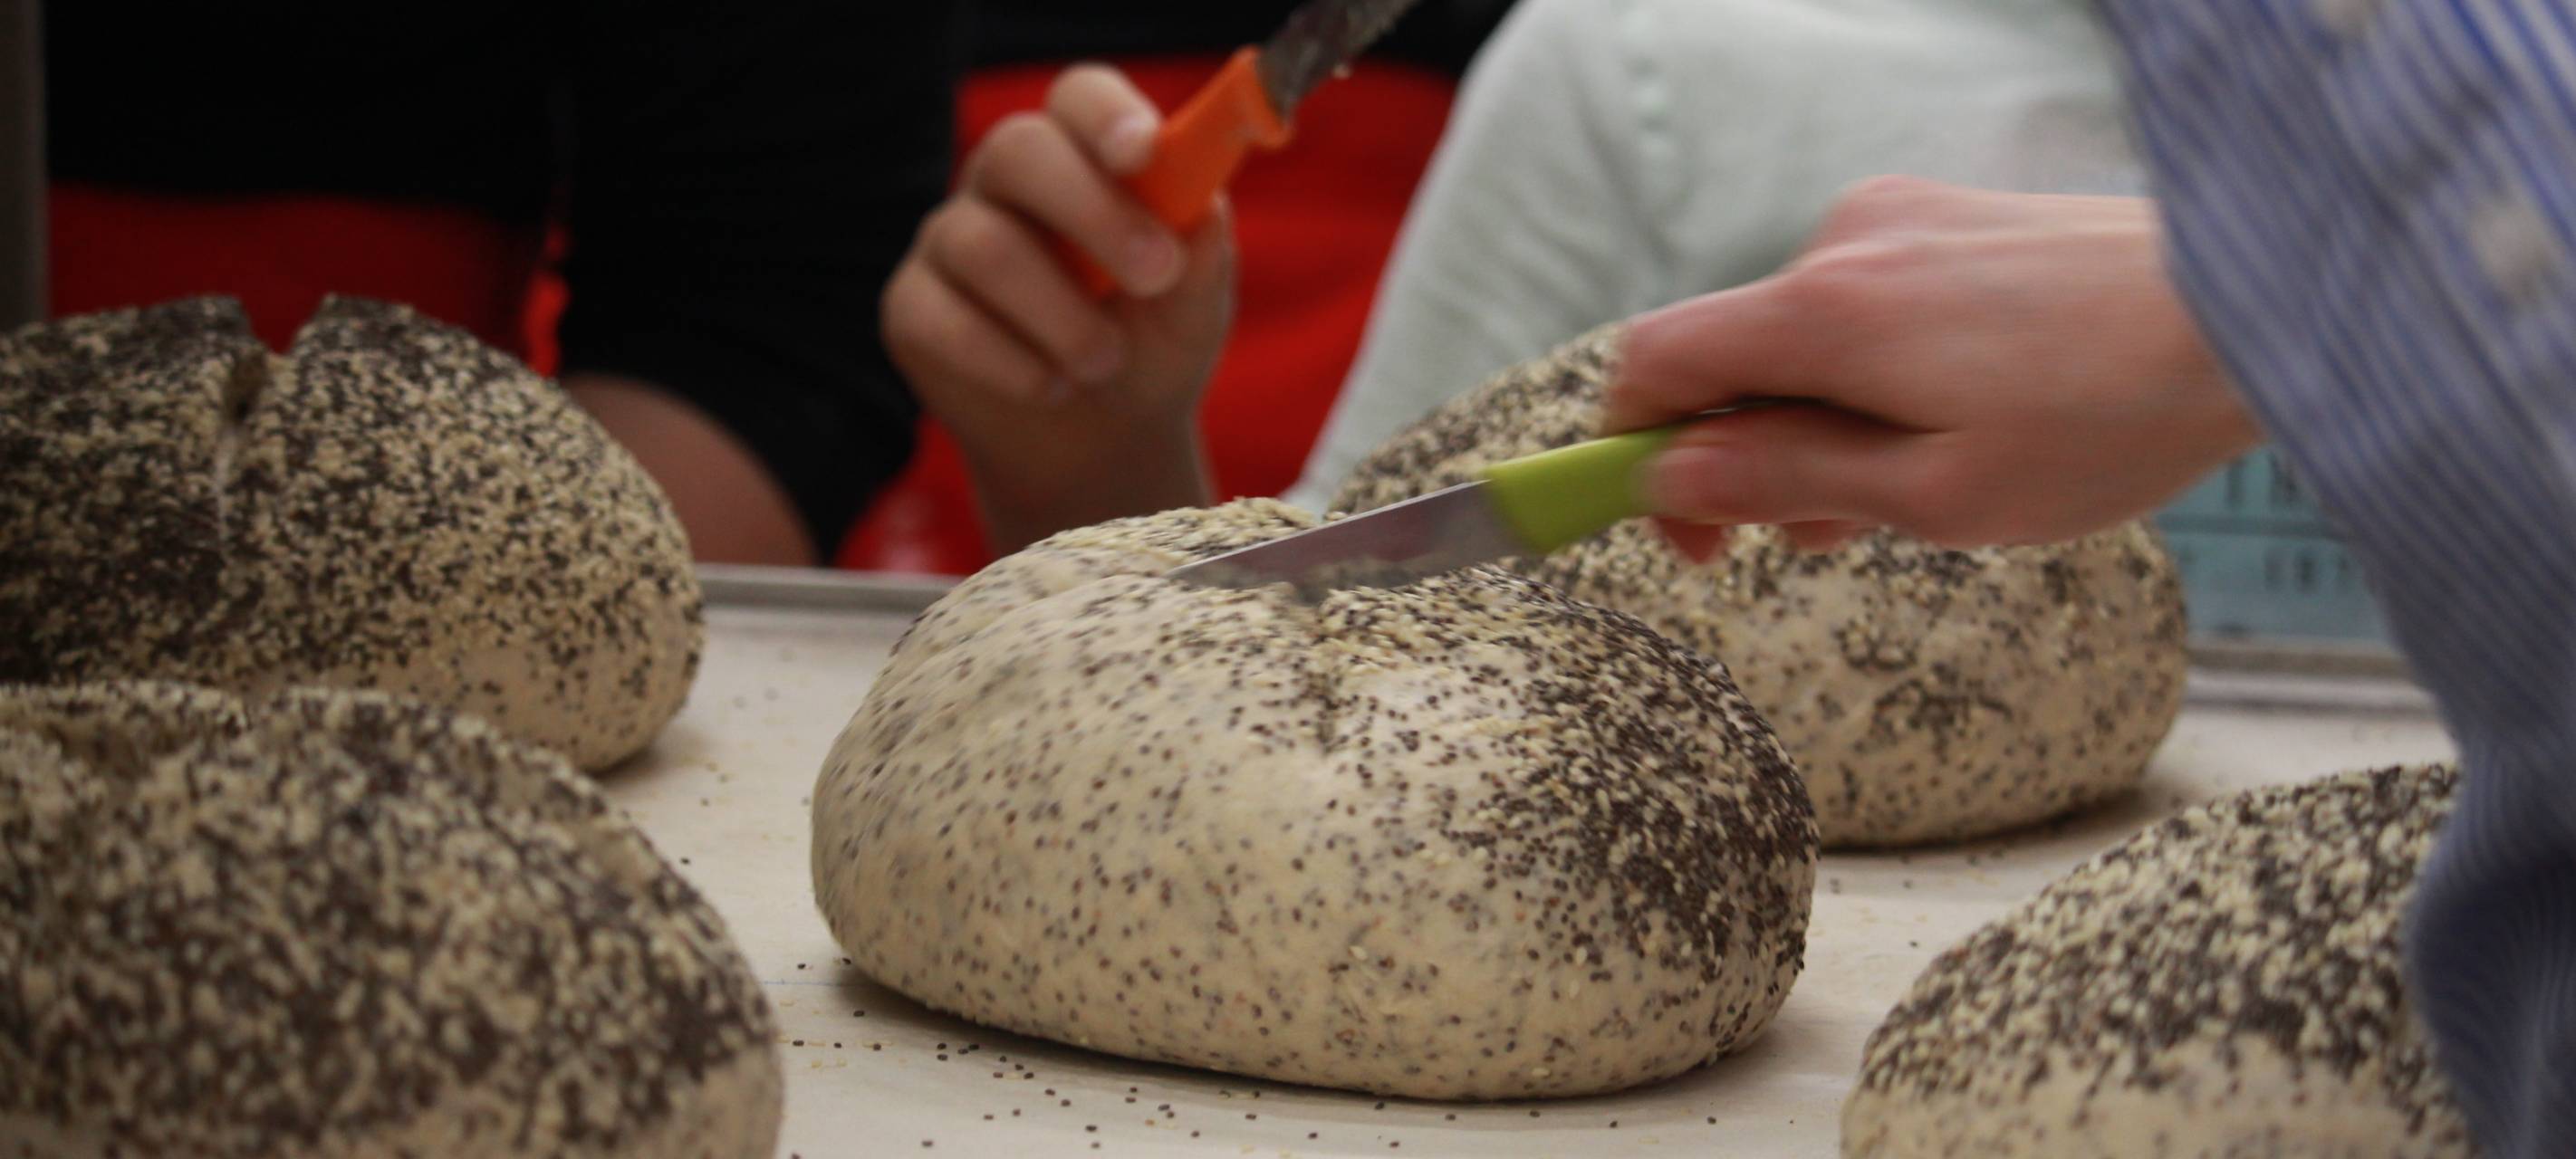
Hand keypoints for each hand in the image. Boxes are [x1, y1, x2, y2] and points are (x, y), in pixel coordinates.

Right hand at [882, 64, 1233, 552]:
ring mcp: (949, 240)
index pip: (1079, 97)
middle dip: (1092, 211)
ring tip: (1106, 363)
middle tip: (1154, 273)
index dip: (1106, 115)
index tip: (1144, 154)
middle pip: (1018, 150)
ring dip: (1063, 318)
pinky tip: (1053, 389)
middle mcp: (1005, 182)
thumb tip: (1203, 204)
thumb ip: (1201, 252)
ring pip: (984, 246)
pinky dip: (1012, 365)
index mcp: (1082, 154)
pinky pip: (944, 321)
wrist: (1103, 444)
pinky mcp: (911, 309)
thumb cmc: (1152, 347)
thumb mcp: (1194, 307)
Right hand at [1605, 177, 2261, 560]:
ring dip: (1827, 423)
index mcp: (1823, 313)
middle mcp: (1845, 242)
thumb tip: (1672, 481)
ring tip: (1926, 491)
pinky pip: (1867, 306)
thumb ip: (1788, 483)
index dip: (1633, 453)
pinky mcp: (1953, 218)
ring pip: (1805, 339)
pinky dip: (1878, 376)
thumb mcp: (1936, 496)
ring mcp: (1902, 219)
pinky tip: (1964, 424)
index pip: (1653, 365)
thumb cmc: (2109, 419)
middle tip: (1834, 539)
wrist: (2259, 309)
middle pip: (1732, 358)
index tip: (1682, 532)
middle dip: (1756, 457)